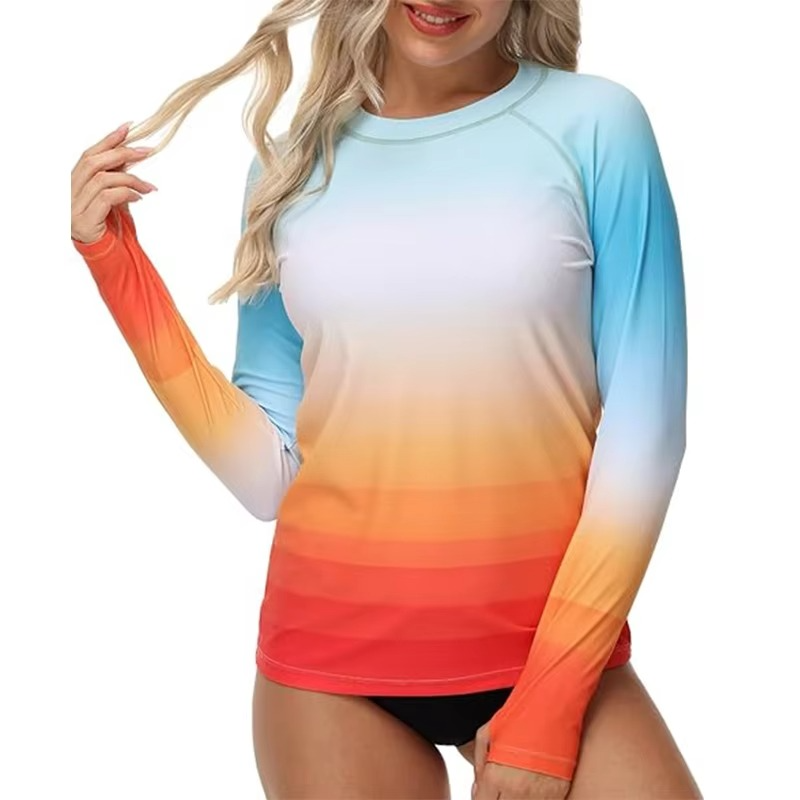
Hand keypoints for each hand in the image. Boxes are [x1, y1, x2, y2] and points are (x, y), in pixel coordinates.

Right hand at [71, 121, 156, 244]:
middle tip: (146, 151)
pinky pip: (106, 198)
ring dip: (130, 179)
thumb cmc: (111, 229)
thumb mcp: (116, 200)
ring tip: (149, 187)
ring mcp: (73, 207)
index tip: (127, 127)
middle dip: (122, 153)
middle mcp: (69, 193)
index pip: (89, 155)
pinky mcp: (83, 221)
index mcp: (74, 184)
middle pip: (93, 162)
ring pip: (101, 179)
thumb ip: (118, 180)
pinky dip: (126, 194)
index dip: (108, 140)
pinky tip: (139, 197)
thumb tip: (131, 157)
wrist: (108, 259)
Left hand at [471, 720, 570, 798]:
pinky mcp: (560, 794)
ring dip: (518, 799)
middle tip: (502, 788)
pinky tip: (533, 788)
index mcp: (496, 776)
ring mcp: (540, 795)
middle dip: (499, 798)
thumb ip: (479, 765)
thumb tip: (477, 790)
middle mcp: (518, 790)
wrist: (554, 706)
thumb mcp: (487, 733)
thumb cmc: (518, 715)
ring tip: (517, 786)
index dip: (482, 798)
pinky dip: (536, 799)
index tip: (487, 792)